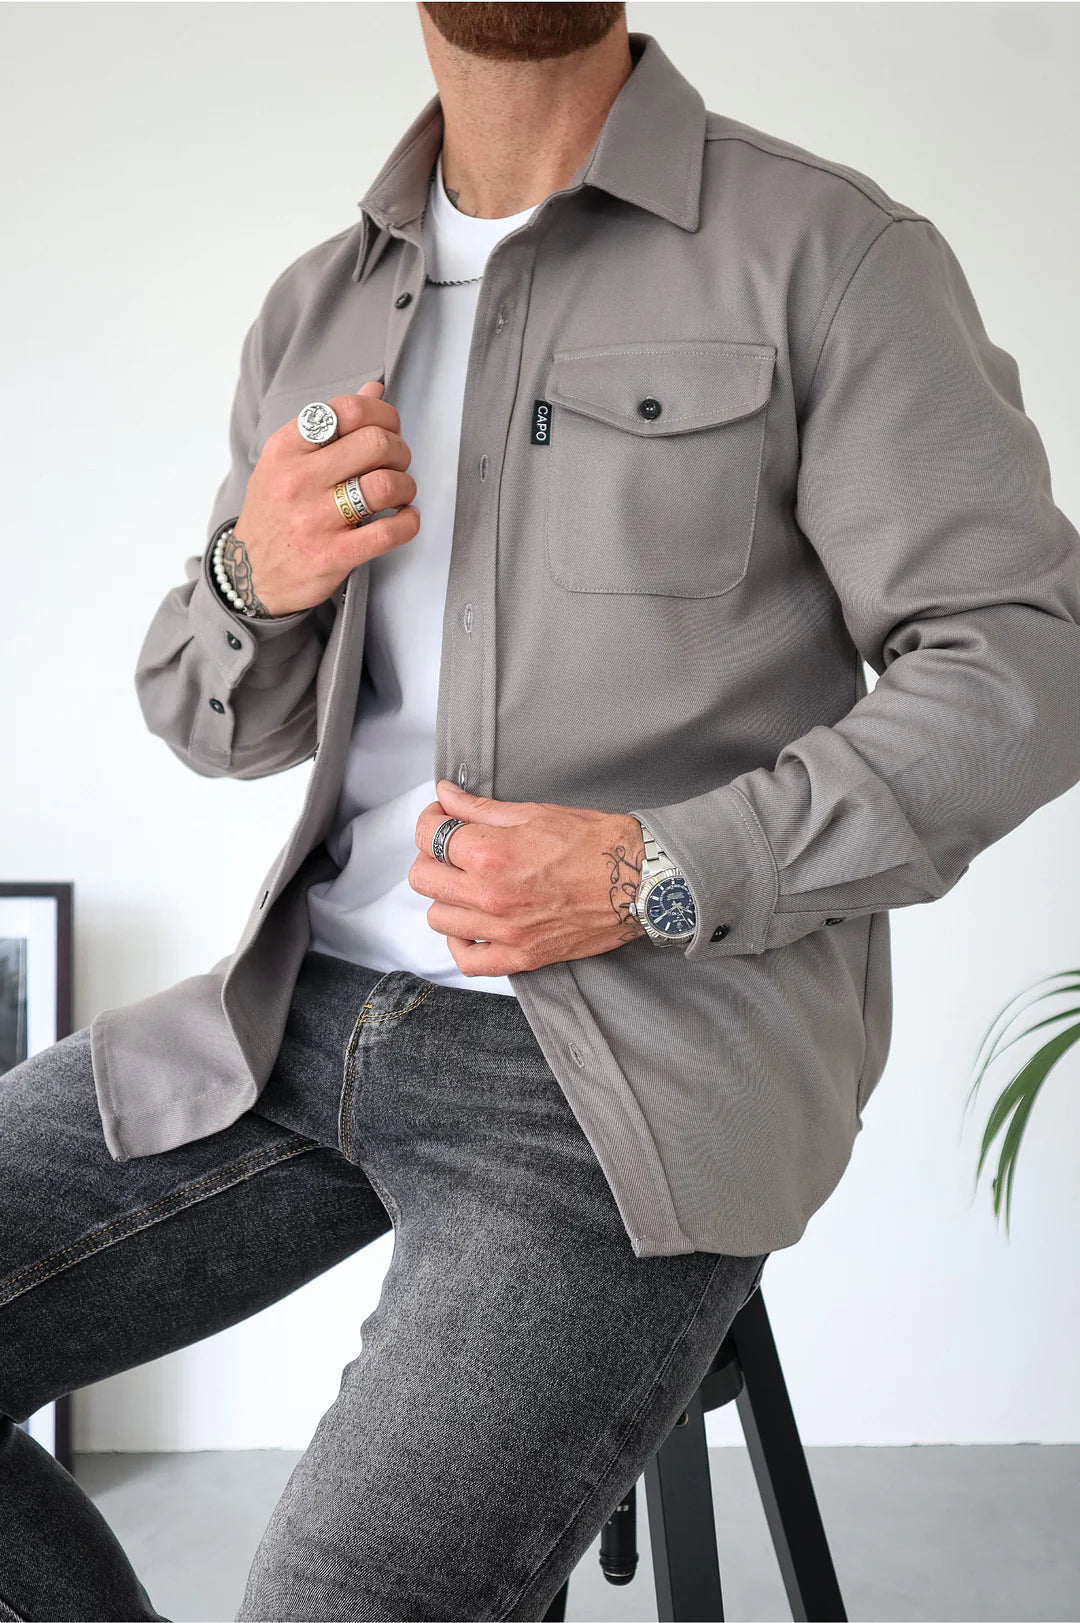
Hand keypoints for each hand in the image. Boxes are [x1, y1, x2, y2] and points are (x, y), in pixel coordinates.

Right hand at [227, 381, 421, 616]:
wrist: (250, 574)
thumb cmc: (276, 511)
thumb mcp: (288, 461)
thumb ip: (332, 425)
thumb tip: (374, 389)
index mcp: (286, 448)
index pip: (347, 410)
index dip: (383, 415)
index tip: (389, 429)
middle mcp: (297, 480)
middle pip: (375, 443)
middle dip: (400, 451)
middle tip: (397, 464)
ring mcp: (314, 520)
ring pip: (385, 485)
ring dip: (406, 486)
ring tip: (400, 494)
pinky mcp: (332, 555)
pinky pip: (389, 532)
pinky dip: (409, 522)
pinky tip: (404, 520)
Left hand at [410, 780, 647, 977]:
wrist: (638, 880)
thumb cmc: (594, 842)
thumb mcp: (533, 813)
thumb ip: (478, 808)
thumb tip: (444, 796)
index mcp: (491, 854)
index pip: (427, 835)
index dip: (430, 820)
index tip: (442, 817)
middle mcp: (490, 896)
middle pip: (422, 879)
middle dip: (431, 857)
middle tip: (454, 850)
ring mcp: (504, 931)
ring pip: (438, 918)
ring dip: (446, 898)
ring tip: (468, 885)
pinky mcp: (521, 956)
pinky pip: (468, 961)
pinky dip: (461, 944)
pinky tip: (472, 926)